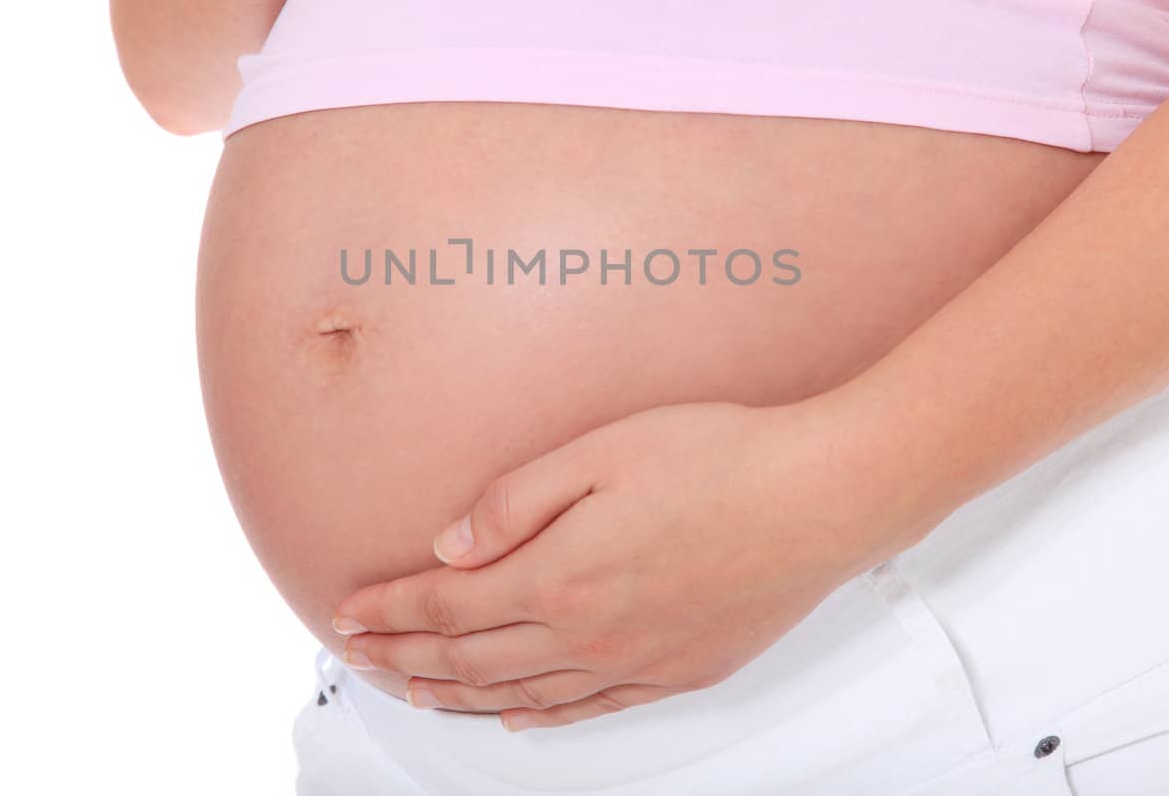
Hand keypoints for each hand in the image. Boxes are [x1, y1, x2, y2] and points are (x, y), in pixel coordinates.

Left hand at [330, 398, 932, 729]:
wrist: (821, 497)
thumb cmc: (723, 458)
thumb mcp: (601, 451)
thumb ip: (514, 501)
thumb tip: (449, 544)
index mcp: (562, 576)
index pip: (446, 609)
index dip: (389, 613)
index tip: (348, 614)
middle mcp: (591, 634)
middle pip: (470, 660)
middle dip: (403, 659)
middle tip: (359, 655)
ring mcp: (636, 663)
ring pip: (521, 695)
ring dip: (456, 696)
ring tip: (414, 692)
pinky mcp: (678, 672)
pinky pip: (588, 711)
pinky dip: (538, 718)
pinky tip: (516, 717)